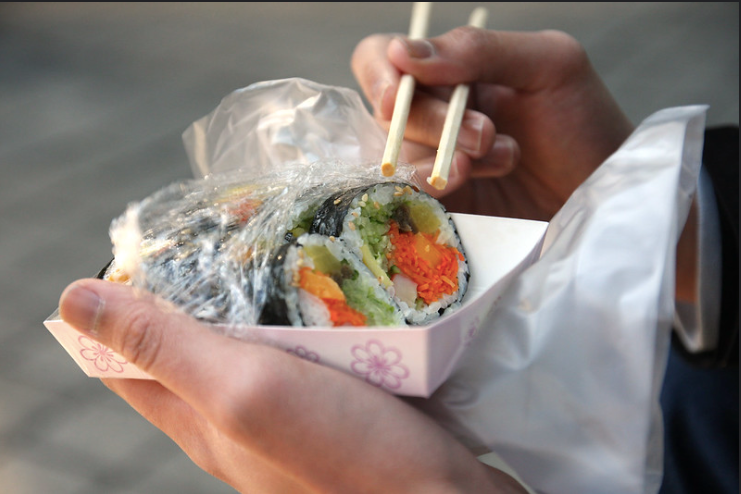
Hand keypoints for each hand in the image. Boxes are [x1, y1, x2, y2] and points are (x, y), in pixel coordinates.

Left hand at [59, 278, 528, 492]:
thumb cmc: (344, 453)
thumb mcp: (245, 393)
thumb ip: (167, 351)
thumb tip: (74, 301)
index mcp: (196, 417)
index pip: (124, 358)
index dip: (118, 299)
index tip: (144, 242)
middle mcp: (235, 411)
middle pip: (189, 337)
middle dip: (193, 278)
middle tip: (220, 221)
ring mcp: (288, 403)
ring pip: (251, 332)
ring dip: (255, 285)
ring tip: (273, 233)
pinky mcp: (335, 393)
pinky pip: (304, 339)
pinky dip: (303, 303)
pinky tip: (323, 274)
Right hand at [352, 27, 634, 219]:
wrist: (603, 189)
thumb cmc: (583, 121)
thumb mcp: (548, 65)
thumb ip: (478, 49)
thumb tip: (401, 52)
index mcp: (451, 70)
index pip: (381, 59)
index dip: (379, 76)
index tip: (396, 96)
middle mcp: (434, 113)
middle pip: (386, 114)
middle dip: (433, 122)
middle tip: (485, 134)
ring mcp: (433, 160)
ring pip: (398, 157)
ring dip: (445, 157)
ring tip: (504, 157)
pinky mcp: (440, 202)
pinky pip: (412, 196)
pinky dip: (440, 187)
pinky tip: (478, 180)